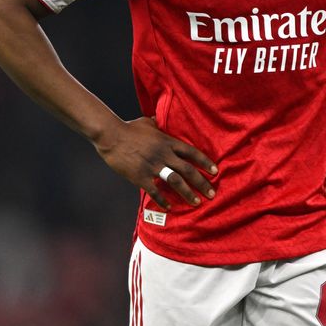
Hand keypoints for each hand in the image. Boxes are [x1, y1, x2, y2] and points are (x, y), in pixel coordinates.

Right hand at [93, 117, 217, 209]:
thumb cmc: (129, 128)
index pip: (192, 153)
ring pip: (176, 182)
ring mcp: (153, 166)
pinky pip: (155, 191)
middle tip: (211, 194)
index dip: (205, 162)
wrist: (111, 136)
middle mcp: (164, 154)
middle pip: (188, 170)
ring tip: (196, 202)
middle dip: (202, 183)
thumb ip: (157, 123)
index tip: (215, 171)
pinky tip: (169, 207)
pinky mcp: (140, 176)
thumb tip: (160, 118)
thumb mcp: (147, 122)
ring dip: (187, 193)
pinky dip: (163, 201)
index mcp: (167, 141)